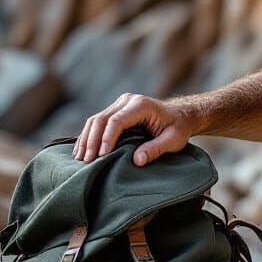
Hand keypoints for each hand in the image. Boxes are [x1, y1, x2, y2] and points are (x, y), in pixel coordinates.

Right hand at [73, 93, 195, 165]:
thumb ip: (156, 148)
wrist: (181, 115)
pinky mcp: (116, 110)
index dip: (107, 138)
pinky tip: (82, 151)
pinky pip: (98, 122)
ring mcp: (120, 103)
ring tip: (80, 159)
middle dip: (92, 141)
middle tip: (86, 161)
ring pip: (96, 120)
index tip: (102, 156)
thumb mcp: (174, 140)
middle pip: (101, 119)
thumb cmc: (178, 128)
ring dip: (86, 139)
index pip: (117, 120)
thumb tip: (137, 160)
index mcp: (142, 105)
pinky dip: (89, 136)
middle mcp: (128, 100)